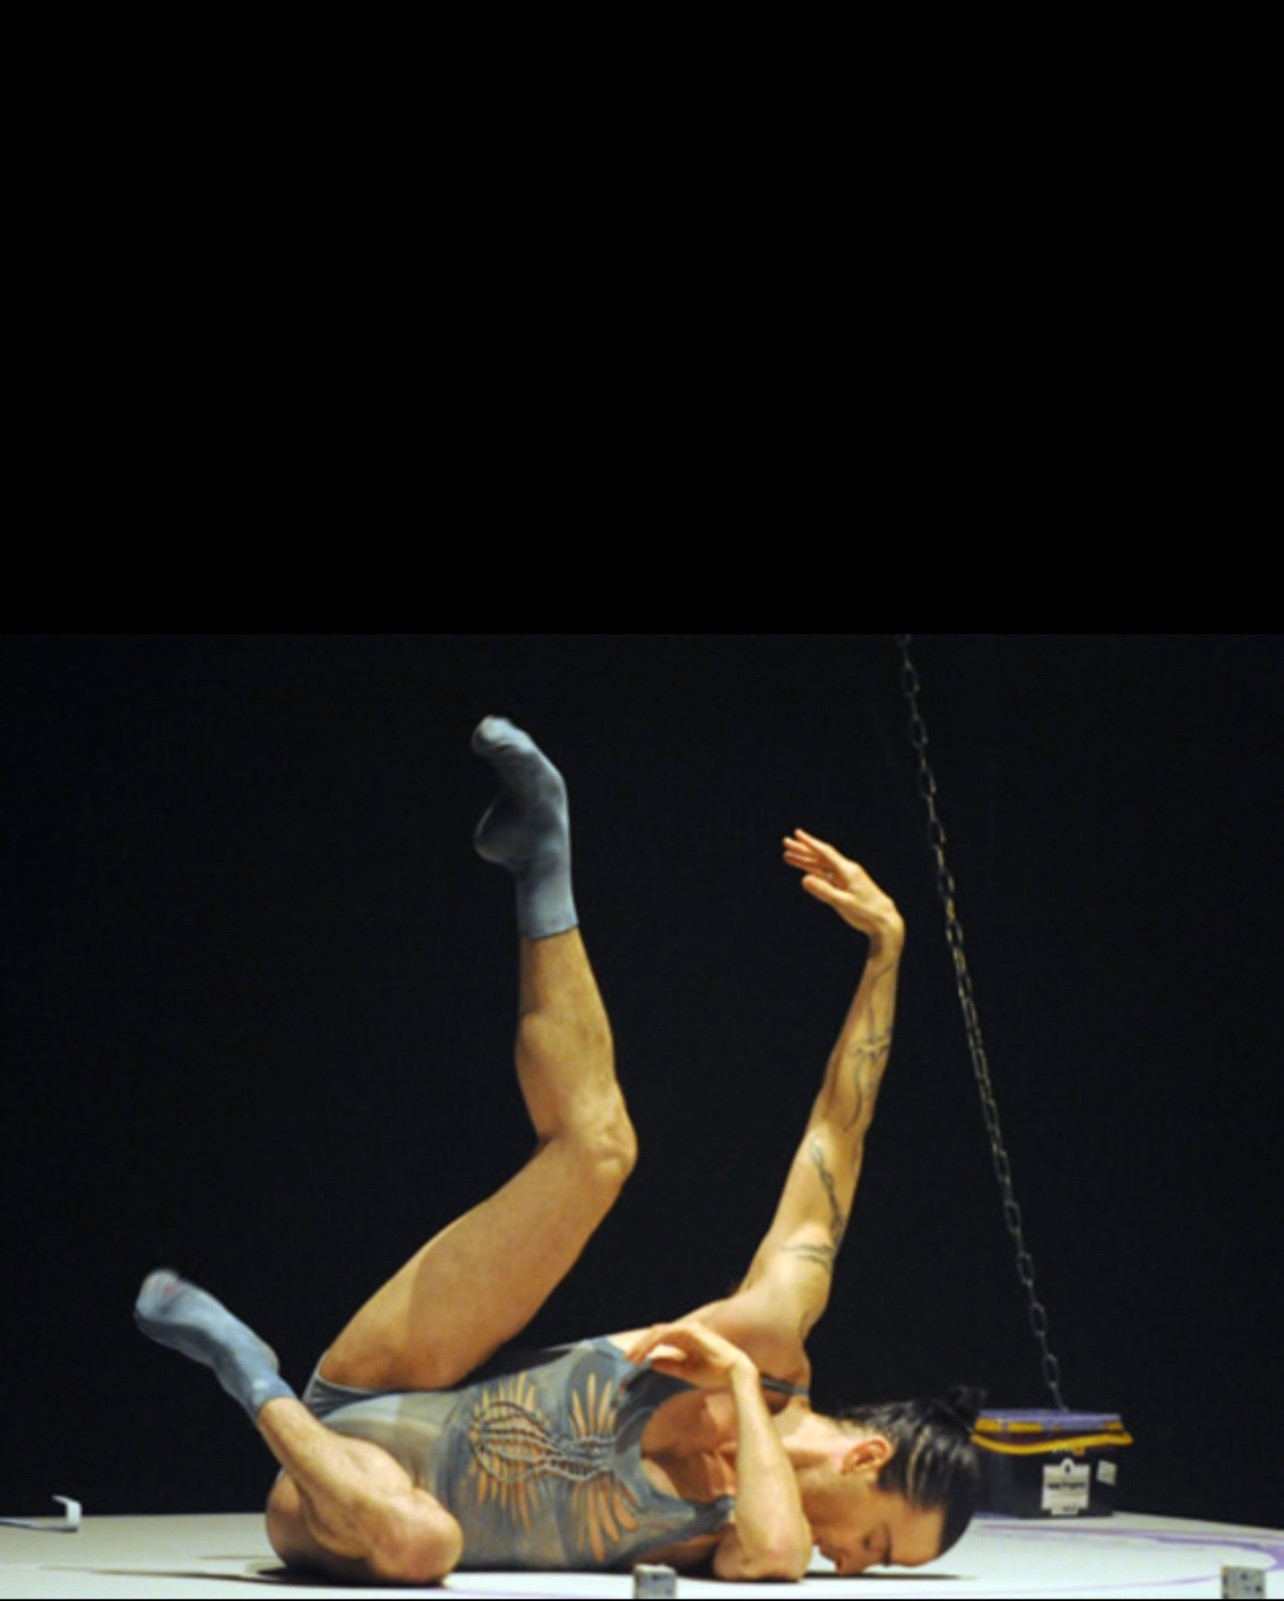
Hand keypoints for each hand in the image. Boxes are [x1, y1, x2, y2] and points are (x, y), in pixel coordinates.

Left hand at [625, 1319, 757, 1389]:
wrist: (734, 1373)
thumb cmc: (715, 1373)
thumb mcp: (687, 1371)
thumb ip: (671, 1365)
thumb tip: (652, 1362)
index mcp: (685, 1341)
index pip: (660, 1340)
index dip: (645, 1349)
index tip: (633, 1362)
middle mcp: (686, 1332)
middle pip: (656, 1334)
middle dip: (640, 1345)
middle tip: (628, 1359)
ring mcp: (688, 1329)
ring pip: (658, 1332)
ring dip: (644, 1344)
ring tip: (633, 1357)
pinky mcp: (690, 1330)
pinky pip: (666, 1334)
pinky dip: (654, 1342)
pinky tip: (646, 1352)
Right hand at [783, 829, 903, 942]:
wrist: (885, 921)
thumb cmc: (867, 913)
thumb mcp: (844, 903)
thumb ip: (824, 891)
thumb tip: (804, 879)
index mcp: (848, 871)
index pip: (825, 854)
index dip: (811, 843)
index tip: (797, 834)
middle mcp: (846, 871)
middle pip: (821, 857)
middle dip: (803, 849)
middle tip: (786, 842)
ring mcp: (845, 879)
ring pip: (821, 866)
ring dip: (805, 861)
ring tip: (788, 856)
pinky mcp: (845, 886)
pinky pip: (826, 875)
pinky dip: (814, 871)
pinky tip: (805, 870)